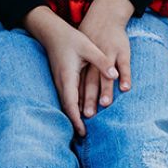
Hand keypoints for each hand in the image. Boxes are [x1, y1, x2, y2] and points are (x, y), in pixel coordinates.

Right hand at [23, 7, 114, 136]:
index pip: (71, 103)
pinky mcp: (61, 78)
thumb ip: (102, 62)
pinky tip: (79, 112)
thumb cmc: (71, 38)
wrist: (52, 31)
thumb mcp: (88, 47)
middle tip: (84, 136)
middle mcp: (61, 81)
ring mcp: (59, 80)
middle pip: (67, 107)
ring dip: (73, 115)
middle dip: (75, 122)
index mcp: (67, 76)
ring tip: (83, 129)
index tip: (84, 131)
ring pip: (66, 102)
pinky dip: (72, 106)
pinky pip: (66, 96)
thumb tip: (115, 75)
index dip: (76, 119)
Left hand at [78, 0, 134, 116]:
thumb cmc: (93, 37)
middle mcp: (95, 60)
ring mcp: (109, 55)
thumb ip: (82, 72)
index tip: (77, 114)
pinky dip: (124, 76)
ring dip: (106, 90)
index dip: (79, 98)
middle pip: (91, 82)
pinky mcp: (121, 51)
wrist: (105, 15)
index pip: (80, 82)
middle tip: (89, 115)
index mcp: (85, 61)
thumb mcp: (83, 52)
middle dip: (90, 99)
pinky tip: (125, 88)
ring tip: (106, 104)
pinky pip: (124, 66)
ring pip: (106, 75)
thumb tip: (77, 95)